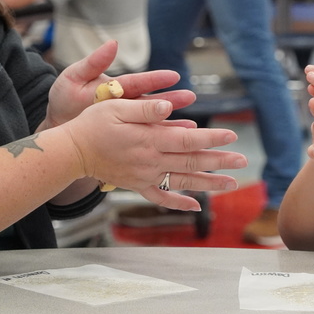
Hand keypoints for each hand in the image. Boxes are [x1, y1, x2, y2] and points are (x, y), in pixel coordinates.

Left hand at [41, 40, 195, 129]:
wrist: (56, 125)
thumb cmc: (63, 100)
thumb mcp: (73, 78)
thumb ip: (93, 62)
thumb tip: (112, 42)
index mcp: (114, 87)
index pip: (137, 82)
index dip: (155, 79)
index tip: (174, 76)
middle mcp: (124, 104)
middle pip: (150, 103)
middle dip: (171, 100)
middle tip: (190, 97)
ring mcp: (125, 121)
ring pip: (151, 122)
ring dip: (171, 123)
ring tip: (192, 125)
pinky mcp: (124, 137)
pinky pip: (144, 140)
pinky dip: (159, 141)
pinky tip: (176, 144)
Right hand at [63, 96, 245, 209]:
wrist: (72, 151)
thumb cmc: (93, 123)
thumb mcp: (116, 107)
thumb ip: (145, 109)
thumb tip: (170, 106)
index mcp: (148, 139)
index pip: (187, 140)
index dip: (211, 138)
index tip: (231, 135)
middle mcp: (150, 161)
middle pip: (191, 162)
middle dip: (219, 161)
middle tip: (242, 160)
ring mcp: (145, 176)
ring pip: (182, 182)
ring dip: (208, 184)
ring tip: (231, 184)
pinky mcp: (137, 185)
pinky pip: (161, 198)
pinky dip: (179, 203)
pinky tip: (196, 207)